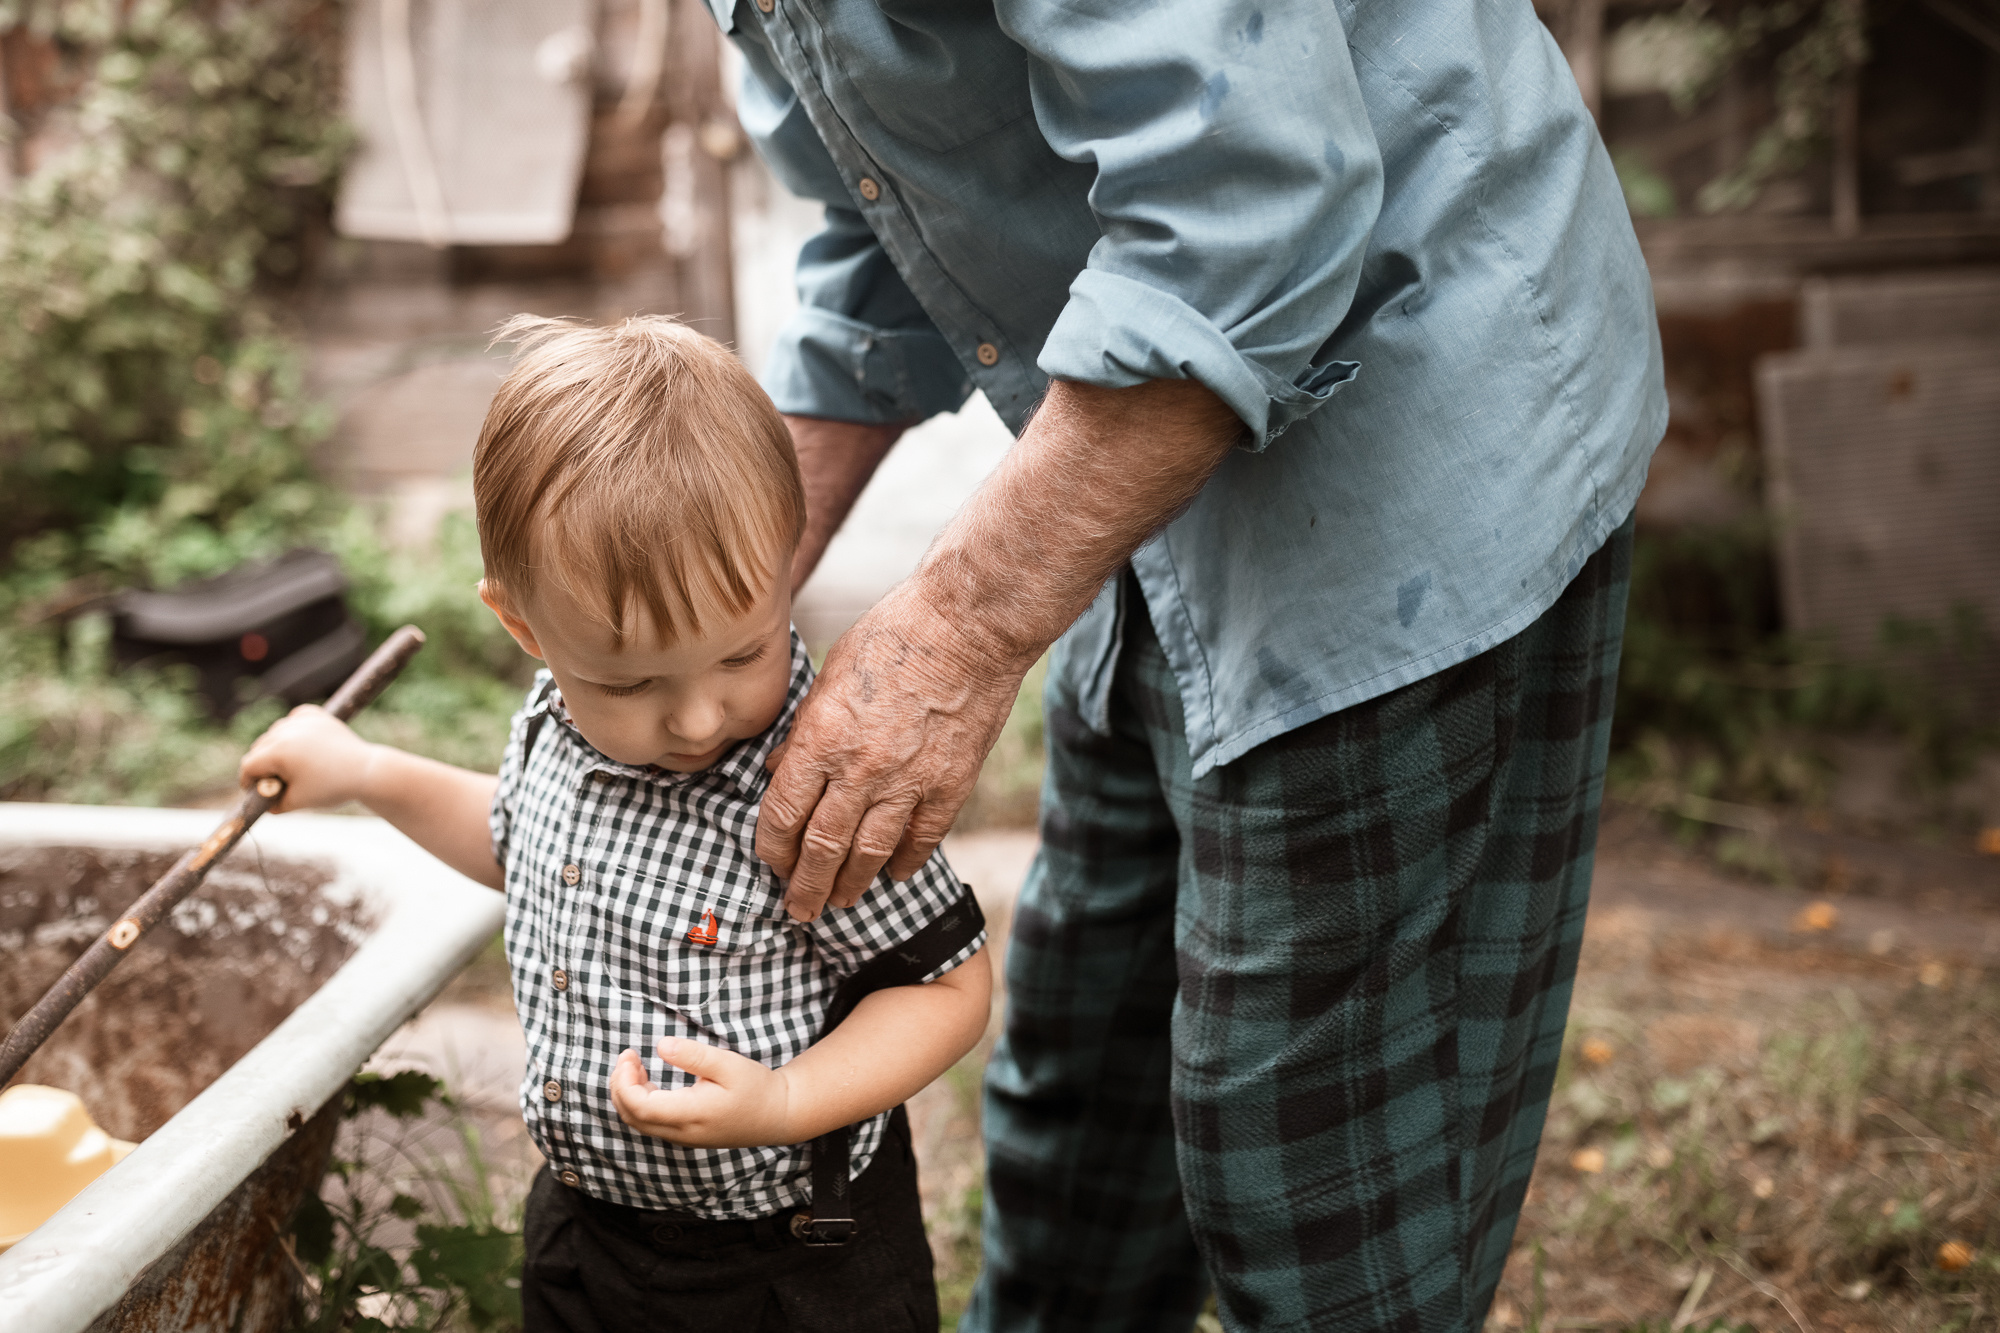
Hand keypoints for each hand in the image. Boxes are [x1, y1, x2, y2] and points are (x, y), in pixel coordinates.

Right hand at [237, 705, 379, 811]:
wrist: (367, 771)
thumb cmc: (332, 788)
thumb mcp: (297, 802)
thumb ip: (273, 803)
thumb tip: (263, 802)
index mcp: (278, 751)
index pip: (249, 765)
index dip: (248, 781)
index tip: (254, 791)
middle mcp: (286, 731)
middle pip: (259, 748)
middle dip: (263, 765)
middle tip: (274, 781)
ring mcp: (302, 720)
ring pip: (274, 733)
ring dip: (276, 748)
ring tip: (290, 765)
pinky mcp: (316, 715)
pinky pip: (293, 719)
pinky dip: (292, 730)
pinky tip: (299, 743)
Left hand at [610, 1039, 794, 1147]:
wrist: (776, 1115)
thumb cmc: (756, 1088)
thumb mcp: (729, 1063)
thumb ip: (694, 1055)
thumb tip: (661, 1046)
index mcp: (692, 1114)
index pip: (640, 1107)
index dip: (625, 1082)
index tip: (630, 1054)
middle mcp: (683, 1132)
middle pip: (633, 1118)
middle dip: (620, 1087)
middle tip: (628, 1056)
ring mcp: (683, 1137)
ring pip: (639, 1123)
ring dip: (628, 1095)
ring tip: (634, 1066)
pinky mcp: (686, 1135)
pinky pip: (651, 1123)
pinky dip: (639, 1103)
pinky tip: (647, 1081)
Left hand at [762, 377, 1238, 922]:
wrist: (969, 626)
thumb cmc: (894, 636)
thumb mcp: (829, 675)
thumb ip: (803, 730)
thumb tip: (781, 770)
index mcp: (822, 739)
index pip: (782, 815)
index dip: (771, 848)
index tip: (769, 863)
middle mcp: (861, 770)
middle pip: (822, 849)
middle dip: (805, 887)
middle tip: (798, 909)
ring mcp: (909, 783)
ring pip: (869, 855)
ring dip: (850, 886)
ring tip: (839, 902)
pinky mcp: (950, 786)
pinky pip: (921, 840)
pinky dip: (904, 863)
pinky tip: (893, 874)